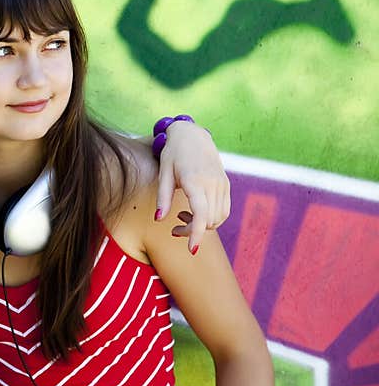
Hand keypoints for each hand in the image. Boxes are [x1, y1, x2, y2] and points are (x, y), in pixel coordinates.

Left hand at [155, 121, 229, 253]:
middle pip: (208, 220)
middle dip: (192, 231)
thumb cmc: (173, 153)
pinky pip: (224, 210)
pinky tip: (196, 212)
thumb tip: (159, 220)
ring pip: (218, 218)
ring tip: (182, 217)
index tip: (191, 250)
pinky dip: (211, 218)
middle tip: (174, 227)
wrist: (193, 135)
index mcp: (195, 181)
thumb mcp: (163, 173)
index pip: (201, 214)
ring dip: (201, 226)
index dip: (196, 234)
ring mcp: (222, 184)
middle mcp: (213, 184)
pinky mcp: (226, 185)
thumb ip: (163, 197)